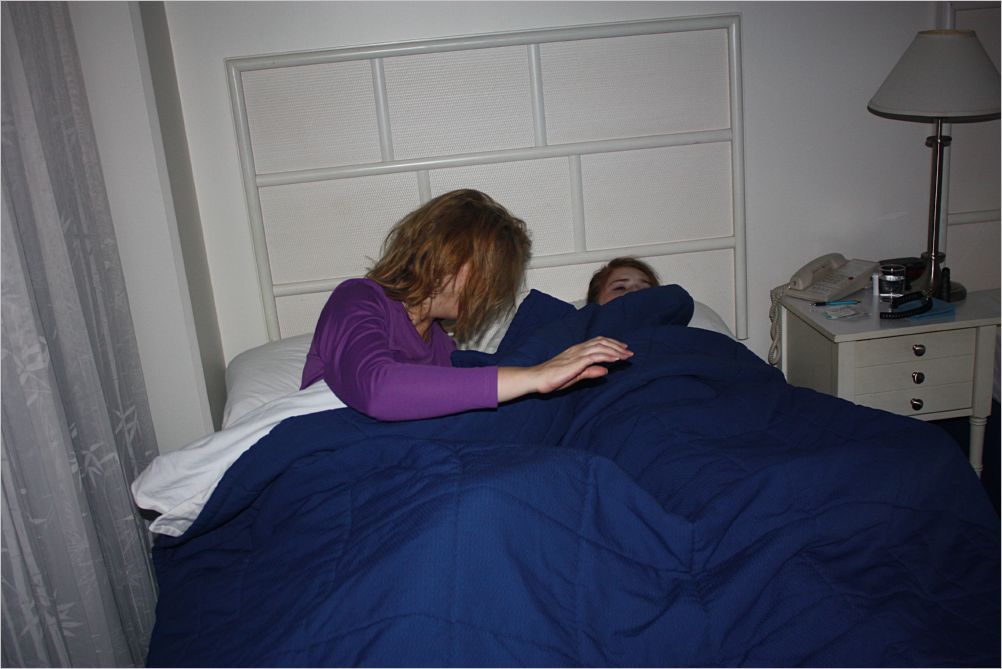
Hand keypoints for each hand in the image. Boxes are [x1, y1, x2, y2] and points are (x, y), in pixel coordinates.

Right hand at [497, 337, 632, 401]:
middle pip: (602, 342)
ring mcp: (577, 354)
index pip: (597, 343)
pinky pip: (595, 356)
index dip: (611, 344)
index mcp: (576, 351)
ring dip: (616, 350)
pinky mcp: (576, 362)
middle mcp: (578, 349)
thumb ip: (590, 372)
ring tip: (626, 356)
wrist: (536, 378)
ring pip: (600, 347)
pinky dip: (607, 356)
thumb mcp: (575, 376)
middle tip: (629, 352)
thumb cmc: (552, 378)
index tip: (623, 349)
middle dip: (617, 346)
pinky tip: (616, 359)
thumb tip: (606, 371)